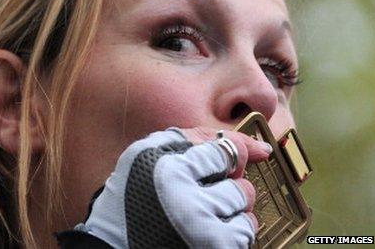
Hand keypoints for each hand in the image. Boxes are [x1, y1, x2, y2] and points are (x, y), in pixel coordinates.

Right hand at [79, 127, 271, 247]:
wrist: (113, 245)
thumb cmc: (133, 196)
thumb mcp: (151, 153)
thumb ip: (199, 138)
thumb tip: (261, 149)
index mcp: (167, 170)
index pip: (226, 151)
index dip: (219, 162)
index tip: (209, 171)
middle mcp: (185, 202)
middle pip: (241, 186)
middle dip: (225, 191)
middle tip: (198, 199)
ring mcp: (201, 233)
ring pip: (245, 210)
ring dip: (229, 212)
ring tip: (202, 216)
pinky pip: (245, 234)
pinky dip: (231, 232)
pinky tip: (207, 231)